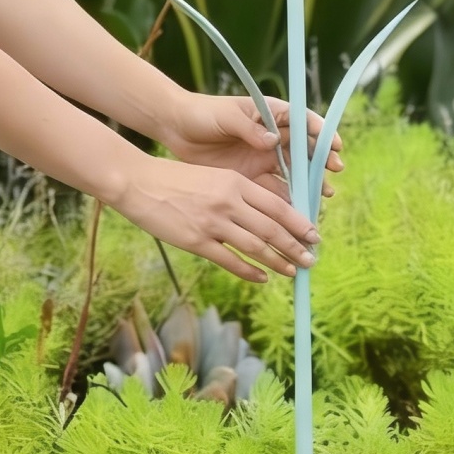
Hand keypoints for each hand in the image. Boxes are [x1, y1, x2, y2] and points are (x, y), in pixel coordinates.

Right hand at [112, 152, 321, 282]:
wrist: (139, 182)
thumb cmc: (175, 178)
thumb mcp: (213, 176)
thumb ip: (237, 192)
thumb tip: (264, 213)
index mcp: (235, 182)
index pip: (276, 205)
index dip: (298, 222)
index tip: (313, 234)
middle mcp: (228, 202)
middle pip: (271, 228)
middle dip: (295, 246)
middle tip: (311, 259)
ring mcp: (213, 223)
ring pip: (255, 246)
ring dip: (278, 261)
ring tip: (293, 270)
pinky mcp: (196, 241)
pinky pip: (230, 260)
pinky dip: (249, 271)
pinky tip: (262, 278)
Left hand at [162, 93, 343, 202]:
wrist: (175, 129)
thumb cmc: (202, 114)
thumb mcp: (225, 116)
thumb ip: (249, 128)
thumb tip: (272, 140)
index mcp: (269, 114)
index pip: (301, 121)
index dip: (320, 131)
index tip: (334, 143)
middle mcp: (270, 137)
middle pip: (303, 149)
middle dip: (321, 160)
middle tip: (335, 171)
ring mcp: (262, 158)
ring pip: (293, 172)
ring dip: (309, 183)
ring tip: (325, 195)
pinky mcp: (251, 177)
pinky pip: (274, 190)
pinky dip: (288, 200)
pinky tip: (300, 210)